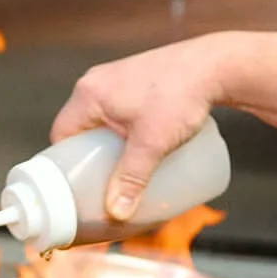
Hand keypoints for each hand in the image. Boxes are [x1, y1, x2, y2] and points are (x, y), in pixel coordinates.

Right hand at [50, 35, 234, 222]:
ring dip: (107, 142)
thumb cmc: (181, 95)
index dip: (65, 162)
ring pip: (101, 118)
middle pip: (79, 127)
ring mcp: (117, 77)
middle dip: (88, 155)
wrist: (215, 66)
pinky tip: (136, 142)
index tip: (76, 183)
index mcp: (89, 94)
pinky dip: (121, 128)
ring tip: (120, 167)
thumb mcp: (152, 144)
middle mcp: (98, 81)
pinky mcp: (137, 78)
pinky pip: (118, 108)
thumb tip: (116, 212)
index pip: (61, 133)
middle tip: (100, 180)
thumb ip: (132, 179)